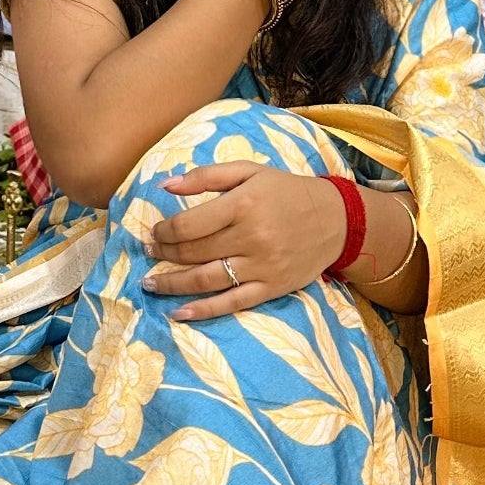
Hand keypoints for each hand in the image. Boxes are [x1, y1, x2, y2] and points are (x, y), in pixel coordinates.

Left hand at [141, 161, 347, 319]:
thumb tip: (165, 184)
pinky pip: (231, 303)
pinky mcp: (271, 288)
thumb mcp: (249, 172)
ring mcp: (261, 266)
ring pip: (206, 280)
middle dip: (164, 254)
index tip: (154, 232)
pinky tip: (179, 313)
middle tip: (148, 253)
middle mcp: (251, 237)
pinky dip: (203, 311)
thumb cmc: (286, 191)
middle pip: (193, 252)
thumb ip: (206, 176)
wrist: (335, 219)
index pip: (188, 225)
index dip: (163, 231)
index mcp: (243, 204)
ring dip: (172, 284)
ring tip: (150, 283)